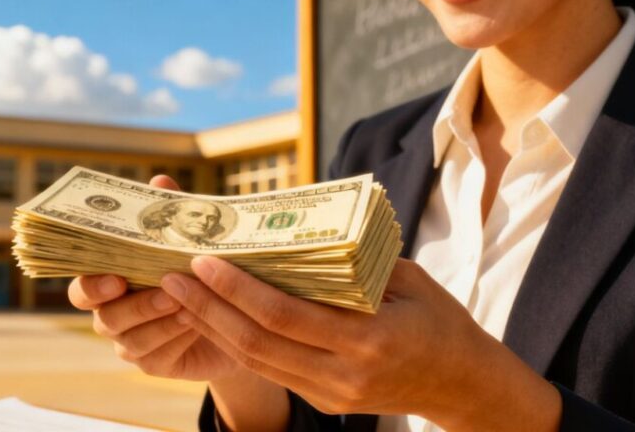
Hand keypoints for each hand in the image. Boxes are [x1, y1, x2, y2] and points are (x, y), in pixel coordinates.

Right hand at [67, 175, 242, 381]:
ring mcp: (129, 342)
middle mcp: (111, 313)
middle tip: (165, 291)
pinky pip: (155, 356)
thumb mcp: (187, 240)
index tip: (115, 278)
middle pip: (104, 316)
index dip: (92, 285)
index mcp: (108, 281)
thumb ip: (170, 215)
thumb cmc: (197, 271)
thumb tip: (160, 181)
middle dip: (134, 305)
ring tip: (189, 305)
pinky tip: (195, 324)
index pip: (82, 286)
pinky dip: (174, 338)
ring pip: (130, 339)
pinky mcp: (153, 363)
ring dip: (160, 321)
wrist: (232, 317)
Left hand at [161, 257, 560, 430]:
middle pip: (258, 343)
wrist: (463, 384)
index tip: (204, 261)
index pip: (286, 315)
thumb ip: (354, 264)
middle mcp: (344, 374)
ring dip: (212, 327)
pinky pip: (271, 371)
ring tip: (179, 294)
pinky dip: (237, 343)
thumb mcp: (407, 280)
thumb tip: (297, 232)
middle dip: (208, 308)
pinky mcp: (325, 402)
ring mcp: (332, 395)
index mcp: (369, 339)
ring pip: (257, 362)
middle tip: (171, 274)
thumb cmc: (439, 320)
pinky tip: (213, 317)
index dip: (238, 290)